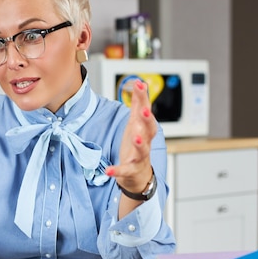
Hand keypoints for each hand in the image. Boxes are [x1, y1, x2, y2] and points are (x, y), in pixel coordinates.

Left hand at [106, 79, 156, 194]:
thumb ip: (138, 103)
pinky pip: (124, 170)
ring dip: (140, 143)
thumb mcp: (136, 123)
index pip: (146, 111)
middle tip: (143, 111)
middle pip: (150, 130)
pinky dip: (117, 170)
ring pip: (142, 149)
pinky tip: (107, 170)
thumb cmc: (137, 145)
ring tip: (135, 137)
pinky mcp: (131, 170)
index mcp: (144, 129)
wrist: (139, 174)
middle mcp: (145, 142)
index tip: (139, 85)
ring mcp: (139, 157)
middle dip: (147, 120)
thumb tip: (139, 83)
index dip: (143, 98)